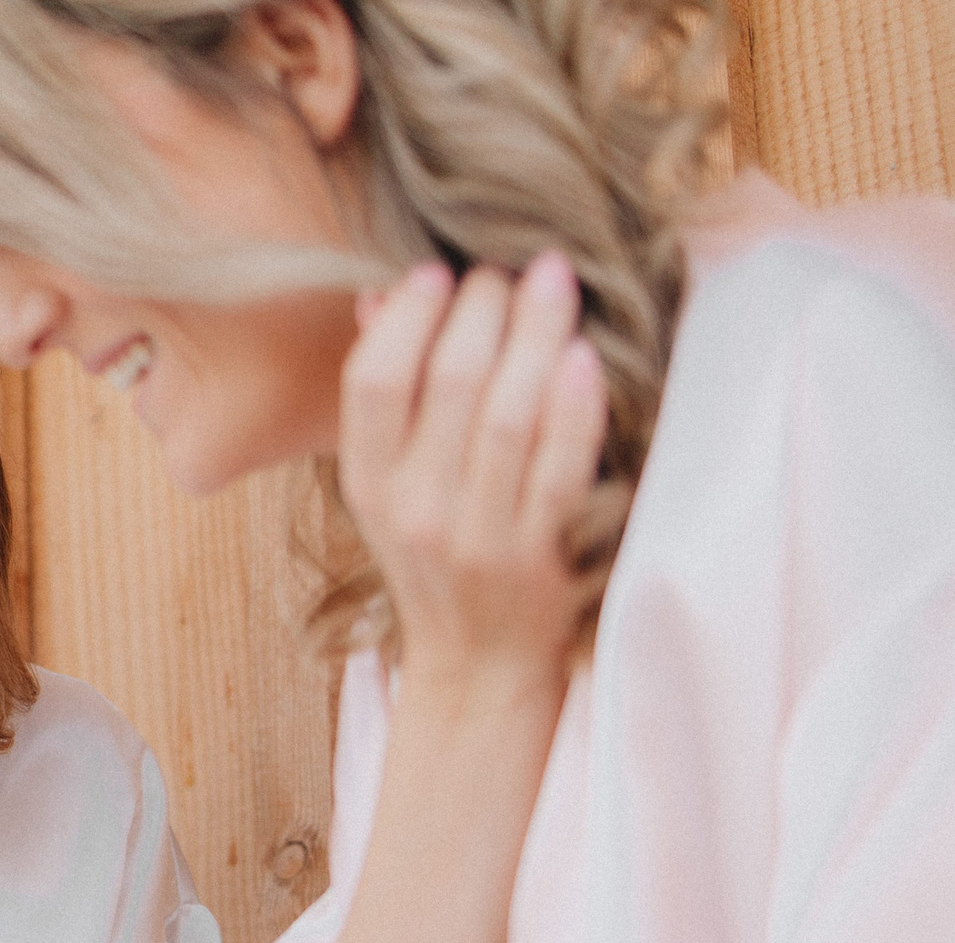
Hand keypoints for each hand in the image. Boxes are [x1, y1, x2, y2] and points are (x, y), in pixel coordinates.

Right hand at [338, 252, 608, 689]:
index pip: (373, 381)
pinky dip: (575, 405)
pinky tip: (586, 355)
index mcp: (368, 485)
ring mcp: (477, 535)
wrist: (476, 664)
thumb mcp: (387, 485)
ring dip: (536, 333)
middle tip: (512, 267)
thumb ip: (383, 398)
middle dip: (485, 305)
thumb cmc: (435, 557)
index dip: (408, 315)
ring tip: (554, 280)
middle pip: (447, 381)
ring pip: (507, 413)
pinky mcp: (539, 555)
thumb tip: (383, 296)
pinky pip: (561, 466)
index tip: (439, 271)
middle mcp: (414, 510)